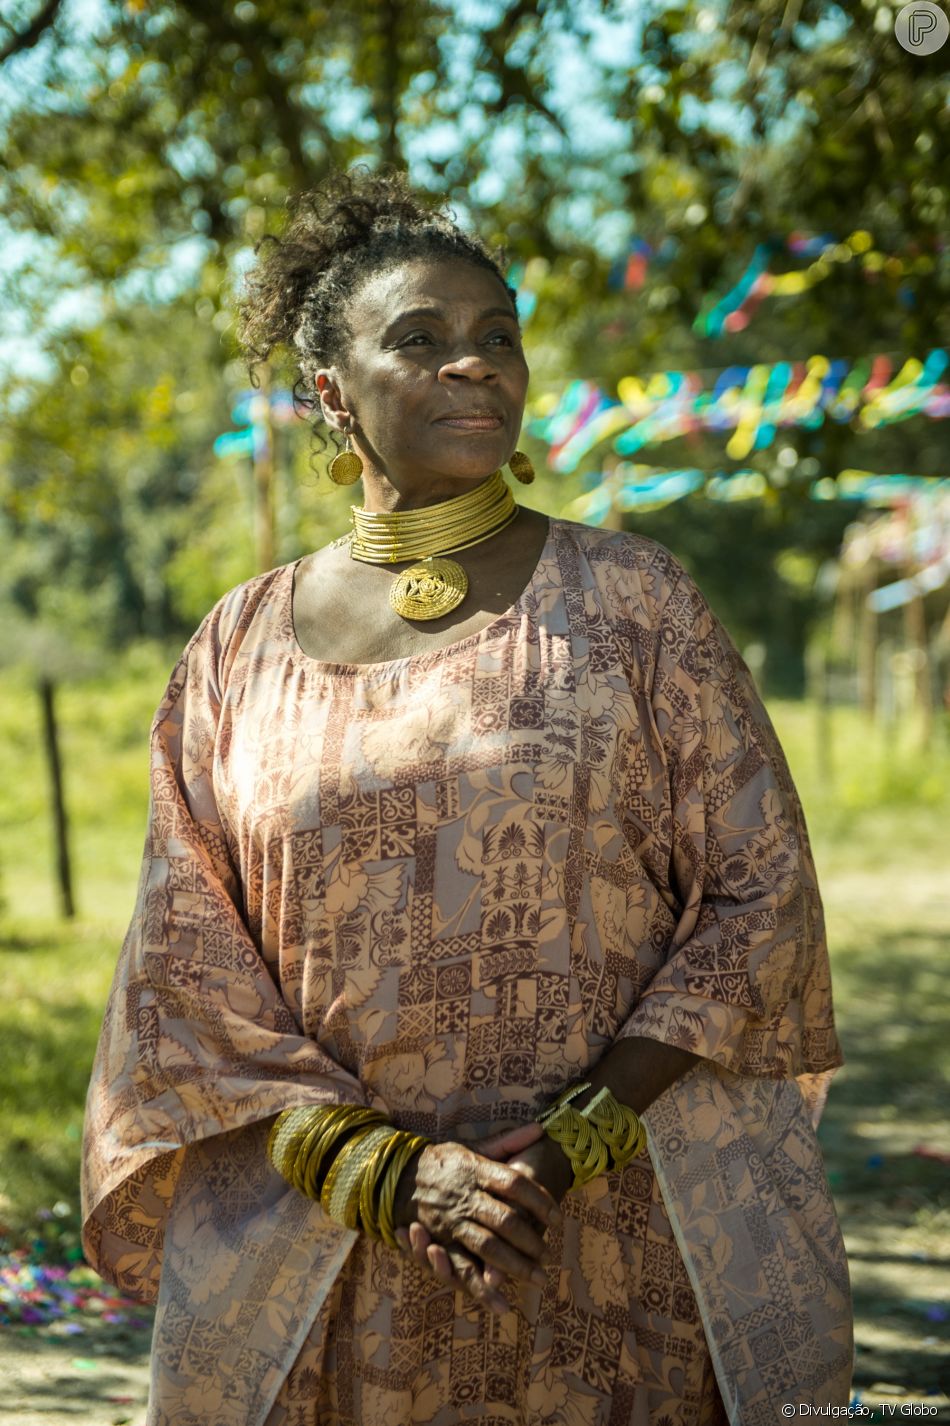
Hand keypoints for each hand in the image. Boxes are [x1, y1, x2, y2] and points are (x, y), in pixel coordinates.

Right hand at [392, 1123, 559, 1315]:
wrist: (399, 1175)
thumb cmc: (445, 1162)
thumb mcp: (473, 1147)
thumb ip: (507, 1142)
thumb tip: (540, 1129)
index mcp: (476, 1170)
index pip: (515, 1184)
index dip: (540, 1200)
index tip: (559, 1217)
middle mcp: (465, 1197)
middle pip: (505, 1220)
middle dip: (532, 1240)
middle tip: (551, 1255)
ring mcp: (452, 1222)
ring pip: (488, 1247)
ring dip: (516, 1265)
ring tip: (538, 1278)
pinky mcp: (441, 1243)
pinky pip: (462, 1269)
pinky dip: (482, 1289)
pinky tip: (503, 1305)